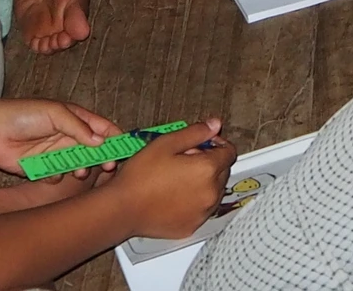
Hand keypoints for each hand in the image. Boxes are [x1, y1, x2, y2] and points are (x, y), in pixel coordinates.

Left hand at [0, 96, 123, 176]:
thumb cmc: (24, 114)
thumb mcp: (55, 113)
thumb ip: (78, 127)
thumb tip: (101, 141)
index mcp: (75, 118)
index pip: (103, 128)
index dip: (116, 138)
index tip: (126, 150)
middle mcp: (69, 136)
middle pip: (95, 150)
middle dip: (103, 159)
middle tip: (108, 166)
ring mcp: (56, 153)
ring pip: (78, 165)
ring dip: (82, 170)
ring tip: (79, 171)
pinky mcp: (43, 168)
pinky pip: (58, 176)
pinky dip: (57, 176)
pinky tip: (49, 172)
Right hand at [102, 122, 236, 239]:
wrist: (122, 209)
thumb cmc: (140, 176)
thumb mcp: (166, 143)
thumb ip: (195, 132)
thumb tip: (214, 125)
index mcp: (207, 170)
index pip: (229, 152)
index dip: (217, 143)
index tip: (203, 142)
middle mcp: (210, 194)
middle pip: (223, 172)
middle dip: (209, 162)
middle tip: (185, 158)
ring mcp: (202, 213)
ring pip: (214, 192)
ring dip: (204, 182)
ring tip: (178, 178)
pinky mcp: (192, 227)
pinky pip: (201, 210)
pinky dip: (194, 201)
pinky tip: (174, 196)